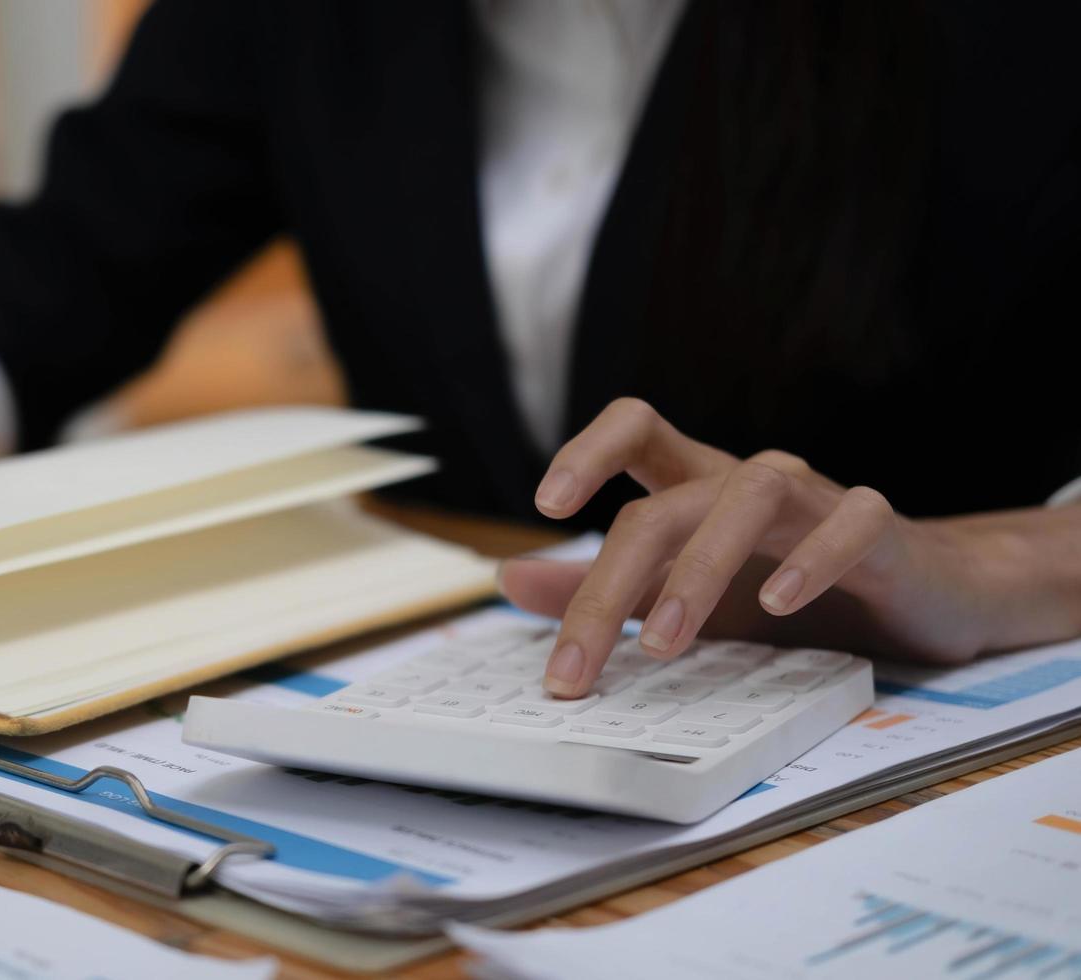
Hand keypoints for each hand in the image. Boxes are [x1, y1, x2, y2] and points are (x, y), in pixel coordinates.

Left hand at [497, 398, 1015, 697]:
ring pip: (750, 497)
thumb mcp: (682, 596)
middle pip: (667, 505)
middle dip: (613, 585)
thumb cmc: (789, 589)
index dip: (586, 451)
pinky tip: (777, 605)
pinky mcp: (880, 528)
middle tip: (577, 663)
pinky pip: (848, 524)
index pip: (634, 429)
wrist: (919, 595)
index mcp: (696, 485)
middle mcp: (746, 480)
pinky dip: (811, 560)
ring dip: (699, 570)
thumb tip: (507, 579)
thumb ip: (601, 587)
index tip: (545, 506)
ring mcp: (815, 497)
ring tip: (664, 644)